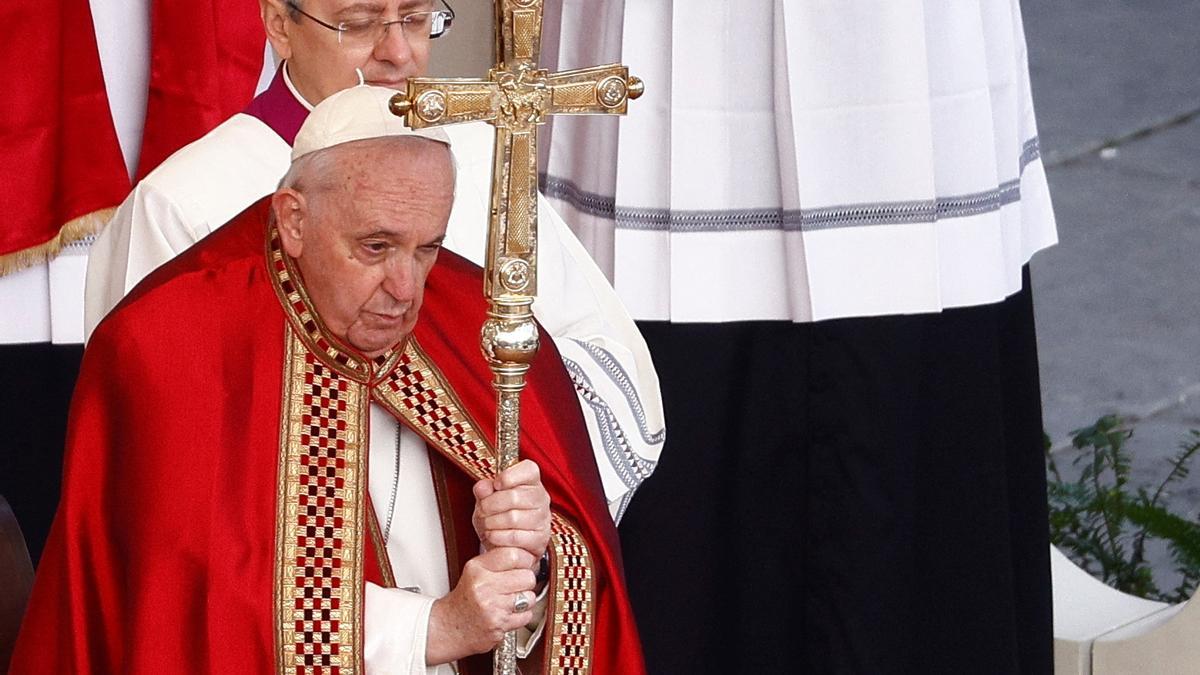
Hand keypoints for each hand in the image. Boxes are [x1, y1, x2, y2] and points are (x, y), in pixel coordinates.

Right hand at [426, 547, 537, 663]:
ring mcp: (491, 605)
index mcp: (477, 568)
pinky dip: (521, 617)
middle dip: (526, 582)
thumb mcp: (475, 572)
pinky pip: (526, 616)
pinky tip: (507, 614)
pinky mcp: (498, 623)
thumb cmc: (465, 600)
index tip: (525, 565)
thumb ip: (498, 560)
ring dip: (525, 601)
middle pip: (527, 576)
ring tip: (510, 601)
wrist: (449, 628)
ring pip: (530, 597)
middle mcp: (483, 585)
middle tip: (516, 586)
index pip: (514, 554)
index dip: (526, 560)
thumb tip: (528, 553)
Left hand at [472, 459, 550, 562]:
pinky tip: (493, 535)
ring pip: (513, 518)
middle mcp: (541, 498)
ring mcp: (543, 520)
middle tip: (482, 510)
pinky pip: (514, 537)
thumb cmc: (498, 516)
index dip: (509, 475)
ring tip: (486, 524)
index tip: (496, 485)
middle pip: (514, 497)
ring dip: (492, 522)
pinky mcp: (540, 539)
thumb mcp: (486, 500)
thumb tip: (482, 487)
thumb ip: (484, 490)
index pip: (529, 469)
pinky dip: (497, 537)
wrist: (507, 547)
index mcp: (531, 481)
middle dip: (490, 505)